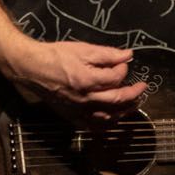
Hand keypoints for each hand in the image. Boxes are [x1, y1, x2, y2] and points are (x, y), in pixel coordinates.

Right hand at [9, 40, 147, 125]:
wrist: (32, 68)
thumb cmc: (55, 56)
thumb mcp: (83, 49)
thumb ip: (107, 54)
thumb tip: (127, 56)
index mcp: (88, 80)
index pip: (116, 78)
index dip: (123, 70)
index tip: (124, 64)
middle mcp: (85, 99)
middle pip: (117, 101)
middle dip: (133, 94)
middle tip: (142, 88)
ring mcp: (78, 110)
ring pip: (108, 118)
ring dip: (124, 112)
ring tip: (133, 104)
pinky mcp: (72, 116)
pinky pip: (94, 126)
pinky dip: (107, 124)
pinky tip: (113, 118)